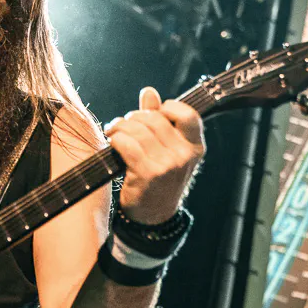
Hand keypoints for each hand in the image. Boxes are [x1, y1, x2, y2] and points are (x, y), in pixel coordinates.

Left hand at [103, 87, 204, 224]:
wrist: (153, 215)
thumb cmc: (158, 177)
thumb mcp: (166, 150)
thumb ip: (159, 119)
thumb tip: (149, 91)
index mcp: (195, 146)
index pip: (188, 114)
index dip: (167, 108)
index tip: (152, 115)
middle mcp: (185, 155)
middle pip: (154, 119)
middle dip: (133, 118)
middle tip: (123, 125)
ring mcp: (168, 165)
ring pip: (138, 130)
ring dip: (120, 127)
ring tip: (114, 133)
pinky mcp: (148, 174)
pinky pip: (126, 144)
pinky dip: (115, 140)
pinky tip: (112, 144)